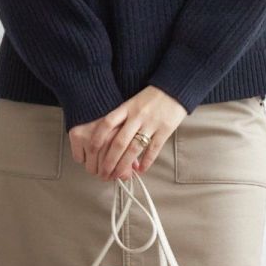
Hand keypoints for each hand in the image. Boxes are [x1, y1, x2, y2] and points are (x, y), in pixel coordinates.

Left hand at [68, 86, 186, 180]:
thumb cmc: (150, 98)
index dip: (97, 138)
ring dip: (125, 165)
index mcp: (127, 107)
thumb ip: (121, 118)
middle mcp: (137, 116)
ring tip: (118, 176)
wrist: (174, 89)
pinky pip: (153, 149)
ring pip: (134, 148)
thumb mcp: (132, 102)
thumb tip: (107, 139)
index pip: (107, 123)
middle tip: (103, 173)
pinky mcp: (165, 130)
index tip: (91, 152)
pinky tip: (140, 170)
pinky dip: (146, 161)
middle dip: (109, 160)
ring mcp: (151, 123)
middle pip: (119, 141)